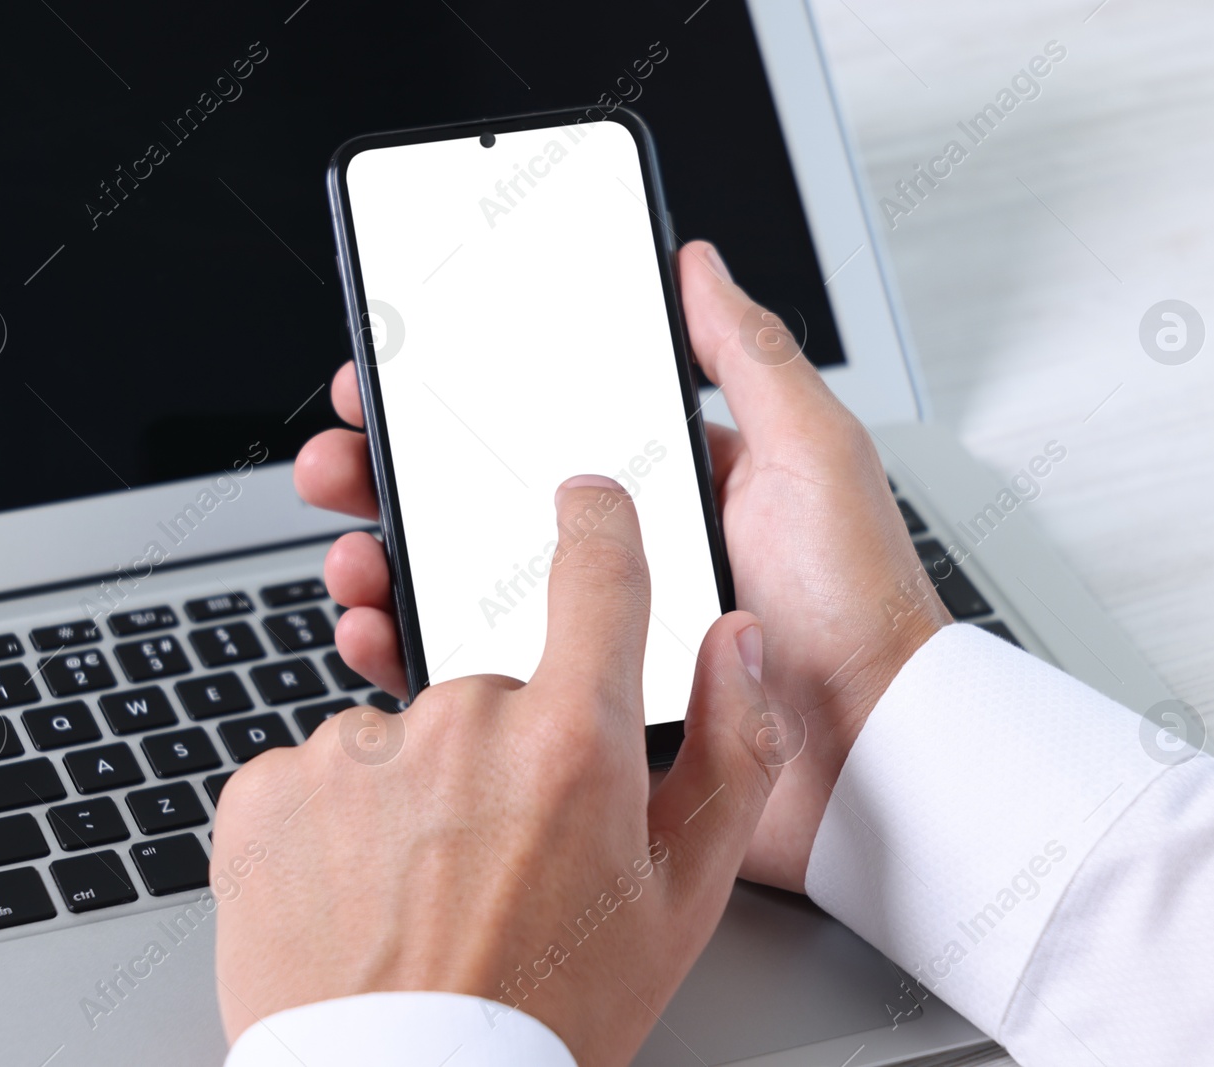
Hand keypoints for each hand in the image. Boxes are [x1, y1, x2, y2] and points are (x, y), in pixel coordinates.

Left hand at [213, 477, 776, 1065]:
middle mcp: (457, 725)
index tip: (587, 501)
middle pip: (488, 686)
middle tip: (501, 856)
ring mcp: (351, 753)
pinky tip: (358, 893)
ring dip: (415, 790)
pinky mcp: (268, 789)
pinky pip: (316, 772)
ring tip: (424, 892)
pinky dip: (336, 819)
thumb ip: (731, 749)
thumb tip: (733, 639)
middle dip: (501, 750)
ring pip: (400, 735)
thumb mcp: (680, 901)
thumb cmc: (548, 1012)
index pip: (595, 573)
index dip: (599, 523)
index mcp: (568, 743)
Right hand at [294, 241, 946, 892]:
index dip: (457, 406)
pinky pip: (479, 678)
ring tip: (353, 550)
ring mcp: (595, 634)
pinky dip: (414, 653)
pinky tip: (379, 629)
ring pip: (462, 589)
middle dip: (394, 479)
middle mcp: (619, 559)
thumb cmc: (857, 607)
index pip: (537, 432)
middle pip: (477, 506)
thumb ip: (749, 358)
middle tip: (340, 463)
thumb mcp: (811, 454)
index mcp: (661, 491)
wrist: (874, 750)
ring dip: (388, 562)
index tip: (393, 382)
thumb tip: (697, 266)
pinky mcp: (581, 709)